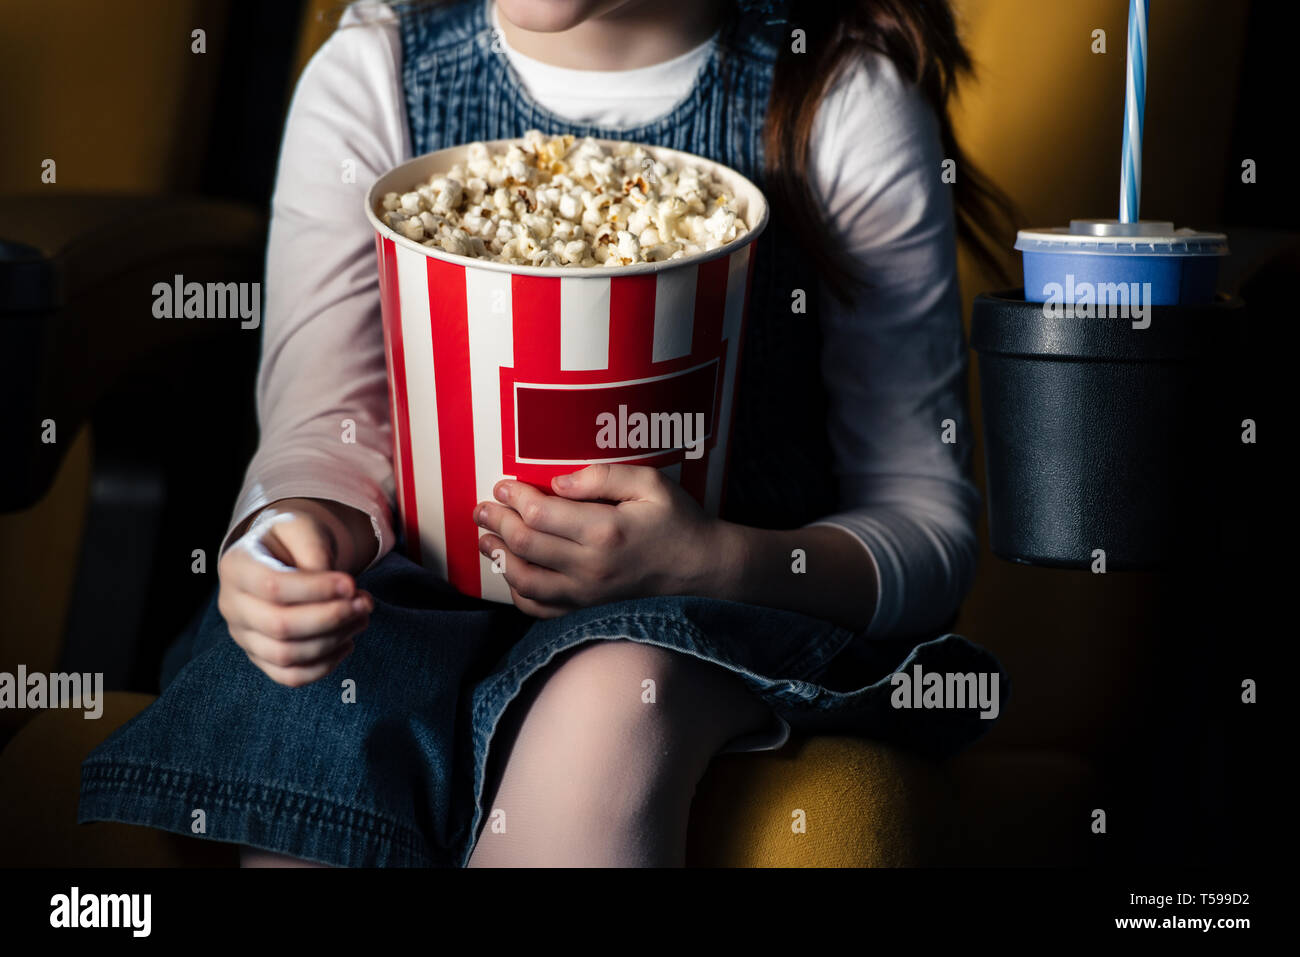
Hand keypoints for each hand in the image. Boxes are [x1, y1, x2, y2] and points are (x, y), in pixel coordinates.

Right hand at [217, 498, 374, 686]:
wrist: (282, 555)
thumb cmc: (293, 539)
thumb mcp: (303, 527)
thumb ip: (316, 550)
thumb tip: (338, 590)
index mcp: (237, 566)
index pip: (272, 587)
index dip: (317, 590)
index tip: (352, 584)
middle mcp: (232, 605)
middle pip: (279, 626)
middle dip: (331, 618)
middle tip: (366, 603)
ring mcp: (243, 636)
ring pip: (285, 656)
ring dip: (333, 641)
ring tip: (361, 618)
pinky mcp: (260, 657)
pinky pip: (290, 676)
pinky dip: (324, 667)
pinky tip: (347, 643)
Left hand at [473, 464, 727, 616]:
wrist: (705, 572)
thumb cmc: (680, 522)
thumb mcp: (650, 483)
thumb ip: (602, 477)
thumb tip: (556, 484)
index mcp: (604, 530)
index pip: (539, 513)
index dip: (512, 497)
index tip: (502, 485)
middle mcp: (590, 567)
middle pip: (524, 544)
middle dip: (496, 523)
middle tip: (481, 508)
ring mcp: (587, 595)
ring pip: (524, 580)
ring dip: (497, 558)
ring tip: (484, 540)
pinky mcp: (588, 611)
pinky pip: (540, 608)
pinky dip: (517, 592)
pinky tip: (510, 573)